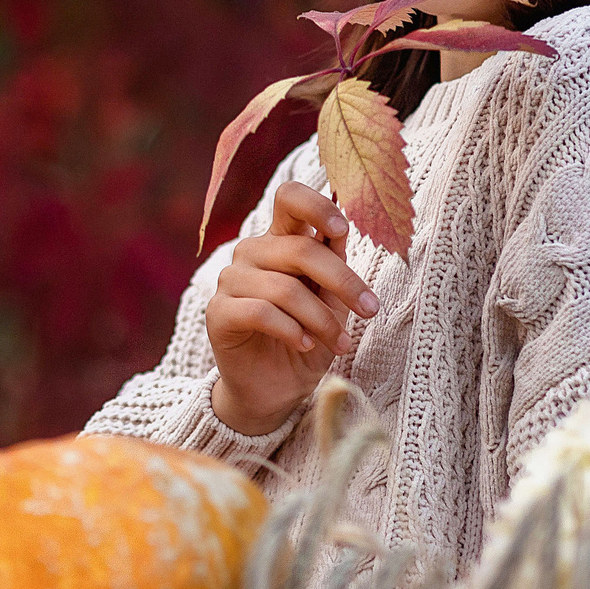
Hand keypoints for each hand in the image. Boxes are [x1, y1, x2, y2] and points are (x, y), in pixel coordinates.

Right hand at [205, 182, 380, 435]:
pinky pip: (260, 311)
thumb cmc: (308, 340)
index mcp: (281, 241)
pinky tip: (304, 344)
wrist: (276, 391)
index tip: (343, 230)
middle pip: (300, 249)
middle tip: (371, 310)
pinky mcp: (218, 312)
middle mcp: (252, 253)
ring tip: (340, 343)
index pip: (289, 198)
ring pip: (285, 287)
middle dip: (343, 282)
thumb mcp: (332, 302)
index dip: (316, 206)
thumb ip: (333, 264)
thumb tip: (342, 229)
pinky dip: (291, 330)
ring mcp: (231, 281)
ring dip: (321, 319)